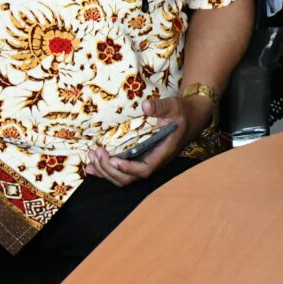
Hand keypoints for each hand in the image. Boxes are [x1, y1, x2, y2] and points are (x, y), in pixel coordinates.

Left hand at [83, 91, 207, 185]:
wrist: (191, 117)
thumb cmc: (182, 113)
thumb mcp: (174, 106)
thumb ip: (160, 107)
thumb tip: (145, 105)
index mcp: (163, 153)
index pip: (144, 170)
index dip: (127, 168)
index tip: (113, 159)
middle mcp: (153, 162)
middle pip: (129, 178)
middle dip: (110, 170)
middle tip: (96, 152)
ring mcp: (146, 162)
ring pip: (123, 178)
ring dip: (105, 171)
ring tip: (91, 158)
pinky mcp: (140, 159)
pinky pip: (121, 171)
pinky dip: (106, 171)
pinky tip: (92, 167)